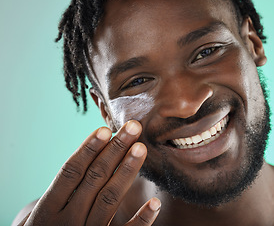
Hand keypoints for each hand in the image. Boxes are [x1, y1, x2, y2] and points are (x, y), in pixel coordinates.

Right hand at [21, 120, 160, 225]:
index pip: (70, 172)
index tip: (106, 129)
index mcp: (47, 209)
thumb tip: (95, 151)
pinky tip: (155, 203)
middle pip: (94, 178)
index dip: (88, 149)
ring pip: (109, 198)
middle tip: (133, 127)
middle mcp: (66, 221)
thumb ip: (66, 191)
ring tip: (141, 147)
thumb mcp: (49, 213)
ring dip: (127, 170)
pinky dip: (141, 219)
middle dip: (115, 150)